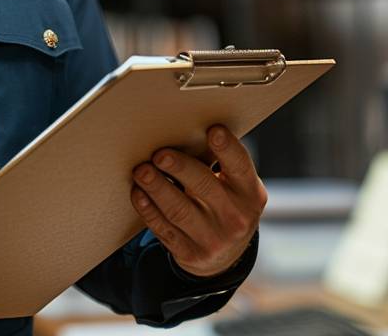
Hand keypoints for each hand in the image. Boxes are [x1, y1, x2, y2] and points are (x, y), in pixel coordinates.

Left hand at [130, 124, 265, 278]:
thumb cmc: (226, 205)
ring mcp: (212, 239)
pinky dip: (148, 209)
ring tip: (141, 171)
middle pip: (204, 187)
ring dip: (157, 188)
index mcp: (249, 194)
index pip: (240, 167)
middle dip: (180, 168)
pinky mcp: (189, 254)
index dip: (227, 148)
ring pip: (179, 210)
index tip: (213, 130)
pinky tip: (138, 194)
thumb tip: (185, 130)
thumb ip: (219, 165)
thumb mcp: (236, 189)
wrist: (225, 257)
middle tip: (160, 154)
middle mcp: (235, 218)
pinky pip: (164, 229)